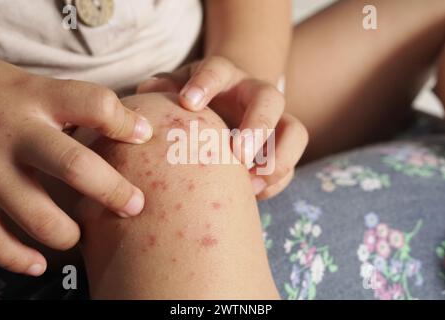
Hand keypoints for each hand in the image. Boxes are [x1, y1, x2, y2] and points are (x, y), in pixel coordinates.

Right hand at [0, 60, 152, 275]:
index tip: (145, 136)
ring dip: (68, 233)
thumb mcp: (38, 87)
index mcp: (39, 98)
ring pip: (37, 214)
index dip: (126, 123)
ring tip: (79, 235)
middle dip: (112, 191)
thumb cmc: (7, 98)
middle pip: (74, 165)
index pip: (95, 106)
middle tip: (135, 206)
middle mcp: (15, 132)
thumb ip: (79, 104)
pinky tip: (38, 263)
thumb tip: (139, 129)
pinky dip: (18, 258)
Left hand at [137, 56, 307, 198]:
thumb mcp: (178, 86)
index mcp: (225, 76)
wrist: (227, 101)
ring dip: (277, 160)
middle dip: (257, 127)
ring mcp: (274, 121)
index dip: (206, 83)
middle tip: (239, 155)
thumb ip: (164, 88)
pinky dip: (275, 182)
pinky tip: (251, 194)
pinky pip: (290, 165)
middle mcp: (255, 94)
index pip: (218, 69)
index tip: (188, 103)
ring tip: (251, 184)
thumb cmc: (195, 97)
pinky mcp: (281, 148)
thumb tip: (149, 92)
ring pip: (295, 133)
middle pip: (270, 100)